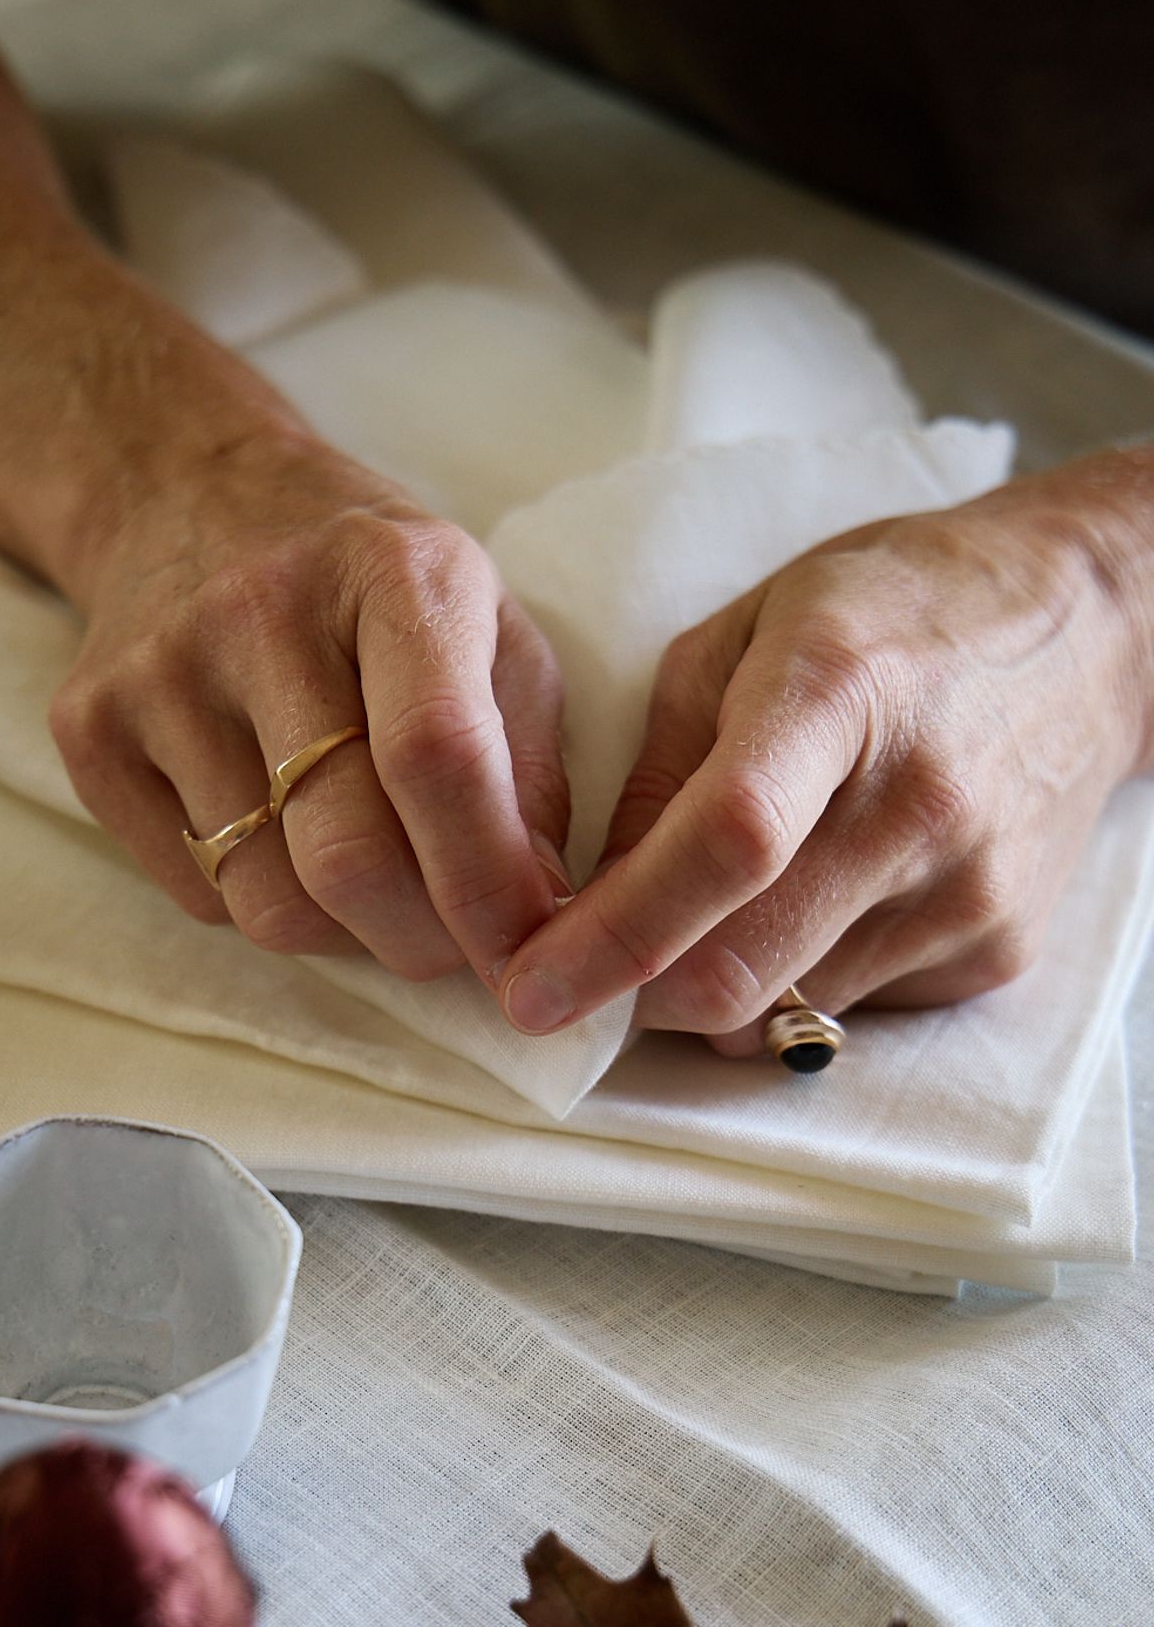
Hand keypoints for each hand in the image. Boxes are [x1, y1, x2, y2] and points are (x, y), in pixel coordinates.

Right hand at [49, 427, 568, 981]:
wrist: (184, 490)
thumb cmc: (368, 582)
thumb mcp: (484, 622)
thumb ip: (527, 765)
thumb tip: (542, 918)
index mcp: (387, 570)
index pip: (436, 757)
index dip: (488, 883)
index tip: (524, 951)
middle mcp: (260, 611)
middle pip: (345, 857)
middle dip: (419, 939)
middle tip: (448, 941)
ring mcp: (159, 672)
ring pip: (266, 901)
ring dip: (339, 933)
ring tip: (365, 880)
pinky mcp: (88, 728)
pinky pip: (198, 894)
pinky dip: (258, 900)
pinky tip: (277, 835)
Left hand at [496, 453, 1153, 1046]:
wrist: (1093, 632)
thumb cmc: (892, 614)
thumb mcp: (741, 637)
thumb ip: (657, 775)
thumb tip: (586, 910)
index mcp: (836, 694)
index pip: (722, 846)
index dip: (614, 936)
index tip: (532, 990)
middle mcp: (915, 803)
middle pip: (739, 971)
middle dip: (639, 993)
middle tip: (604, 960)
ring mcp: (968, 888)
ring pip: (787, 1012)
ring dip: (722, 986)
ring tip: (737, 898)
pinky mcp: (998, 948)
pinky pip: (853, 1010)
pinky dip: (804, 979)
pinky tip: (829, 894)